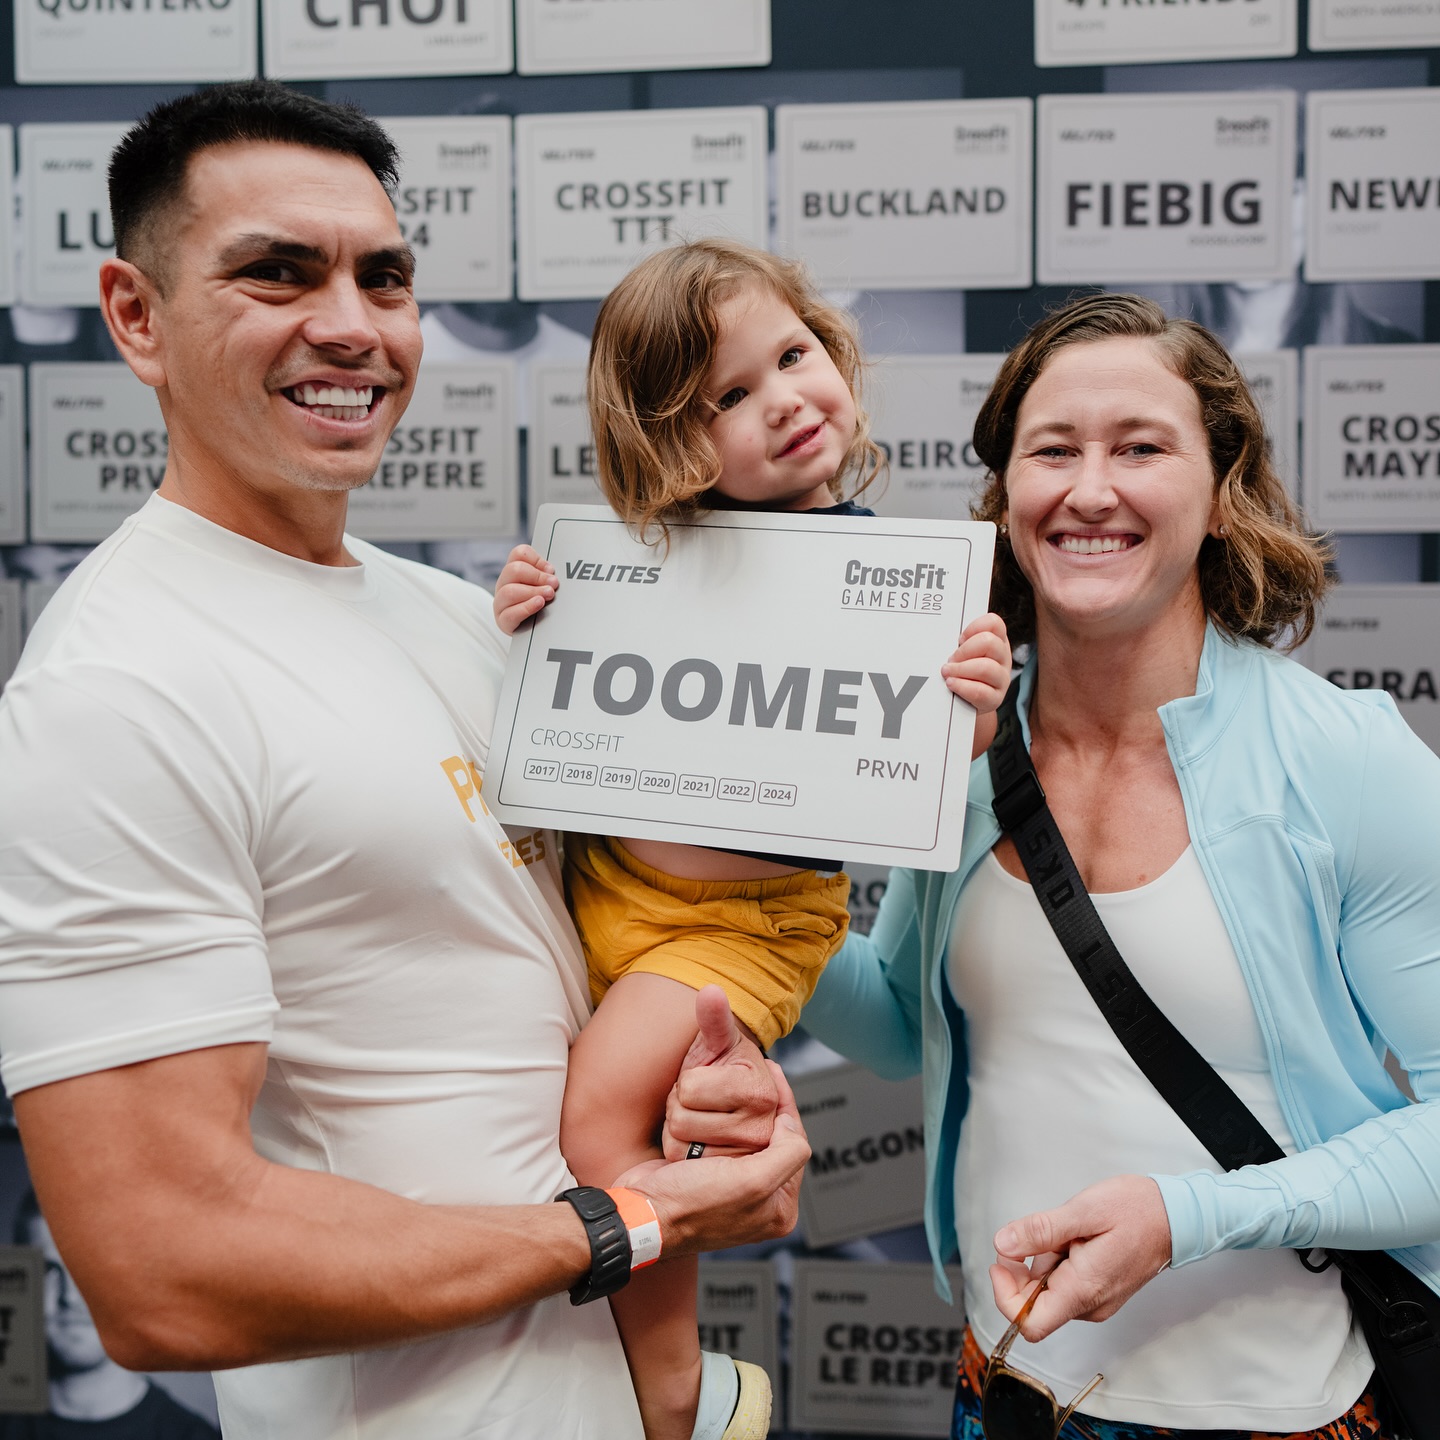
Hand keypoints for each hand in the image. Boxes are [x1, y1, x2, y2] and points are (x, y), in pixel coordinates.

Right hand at [493, 545, 556, 634]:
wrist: (530, 633)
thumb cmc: (538, 606)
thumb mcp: (542, 588)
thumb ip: (546, 577)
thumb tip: (553, 573)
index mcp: (513, 572)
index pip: (518, 554)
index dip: (536, 559)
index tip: (551, 570)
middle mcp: (504, 584)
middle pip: (513, 570)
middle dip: (537, 576)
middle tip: (553, 584)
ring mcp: (500, 603)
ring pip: (509, 591)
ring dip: (533, 592)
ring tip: (548, 595)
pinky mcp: (503, 621)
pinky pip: (510, 613)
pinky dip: (526, 607)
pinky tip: (539, 604)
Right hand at [617, 1050, 808, 1254]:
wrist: (641, 1213)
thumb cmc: (692, 1204)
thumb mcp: (752, 1182)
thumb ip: (787, 1154)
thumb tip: (791, 1125)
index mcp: (779, 1208)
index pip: (794, 1144)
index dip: (786, 1105)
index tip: (774, 1073)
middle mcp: (761, 1201)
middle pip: (773, 1140)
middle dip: (766, 1107)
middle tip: (761, 1072)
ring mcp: (733, 1190)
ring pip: (749, 1137)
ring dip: (745, 1112)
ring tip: (743, 1083)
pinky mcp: (709, 1178)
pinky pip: (724, 1141)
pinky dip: (722, 1122)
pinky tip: (719, 1104)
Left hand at [660, 986, 779, 1160]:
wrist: (717, 1115)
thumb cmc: (713, 1075)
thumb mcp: (715, 1046)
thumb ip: (714, 1020)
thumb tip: (710, 991)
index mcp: (762, 1093)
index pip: (692, 1087)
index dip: (690, 1080)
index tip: (704, 1080)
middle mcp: (763, 1130)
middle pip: (683, 1116)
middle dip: (682, 1104)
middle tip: (699, 1104)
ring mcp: (746, 1161)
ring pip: (680, 1140)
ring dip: (679, 1129)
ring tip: (696, 1123)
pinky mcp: (727, 1182)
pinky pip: (680, 1159)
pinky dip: (678, 1150)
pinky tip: (692, 1146)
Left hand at [942, 612, 1010, 712]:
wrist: (964, 703)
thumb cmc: (961, 673)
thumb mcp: (962, 654)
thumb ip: (958, 644)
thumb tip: (938, 638)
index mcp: (997, 641)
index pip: (994, 623)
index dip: (974, 627)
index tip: (959, 639)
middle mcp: (1003, 658)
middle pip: (989, 642)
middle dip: (964, 651)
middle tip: (951, 660)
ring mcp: (1001, 679)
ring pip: (985, 667)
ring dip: (960, 669)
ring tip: (947, 673)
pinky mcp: (995, 699)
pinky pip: (980, 691)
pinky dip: (962, 686)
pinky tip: (951, 684)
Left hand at [989, 1175, 1172, 1341]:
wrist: (1174, 1216)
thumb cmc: (1136, 1210)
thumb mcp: (1083, 1211)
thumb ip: (1040, 1230)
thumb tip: (1003, 1244)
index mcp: (1083, 1290)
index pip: (1029, 1324)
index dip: (1005, 1296)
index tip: (1003, 1261)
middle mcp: (1088, 1305)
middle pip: (1032, 1306)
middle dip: (1022, 1269)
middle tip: (1035, 1232)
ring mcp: (1095, 1300)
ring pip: (1046, 1291)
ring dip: (1041, 1260)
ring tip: (1066, 1231)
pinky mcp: (1098, 1291)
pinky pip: (1063, 1283)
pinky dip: (1056, 1260)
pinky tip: (1073, 1237)